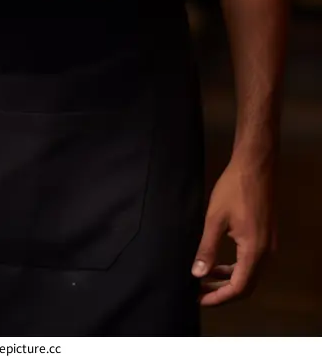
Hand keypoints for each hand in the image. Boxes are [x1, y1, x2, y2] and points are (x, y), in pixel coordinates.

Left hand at [192, 155, 276, 306]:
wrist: (255, 165)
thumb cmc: (234, 189)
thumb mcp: (215, 218)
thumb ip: (207, 248)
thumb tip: (197, 274)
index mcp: (254, 251)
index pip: (238, 288)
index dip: (218, 298)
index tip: (199, 299)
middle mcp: (267, 253)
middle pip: (246, 285)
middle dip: (222, 292)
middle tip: (199, 292)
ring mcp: (269, 245)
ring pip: (250, 274)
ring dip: (229, 280)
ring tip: (205, 279)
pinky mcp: (267, 237)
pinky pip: (253, 262)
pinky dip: (236, 267)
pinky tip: (219, 263)